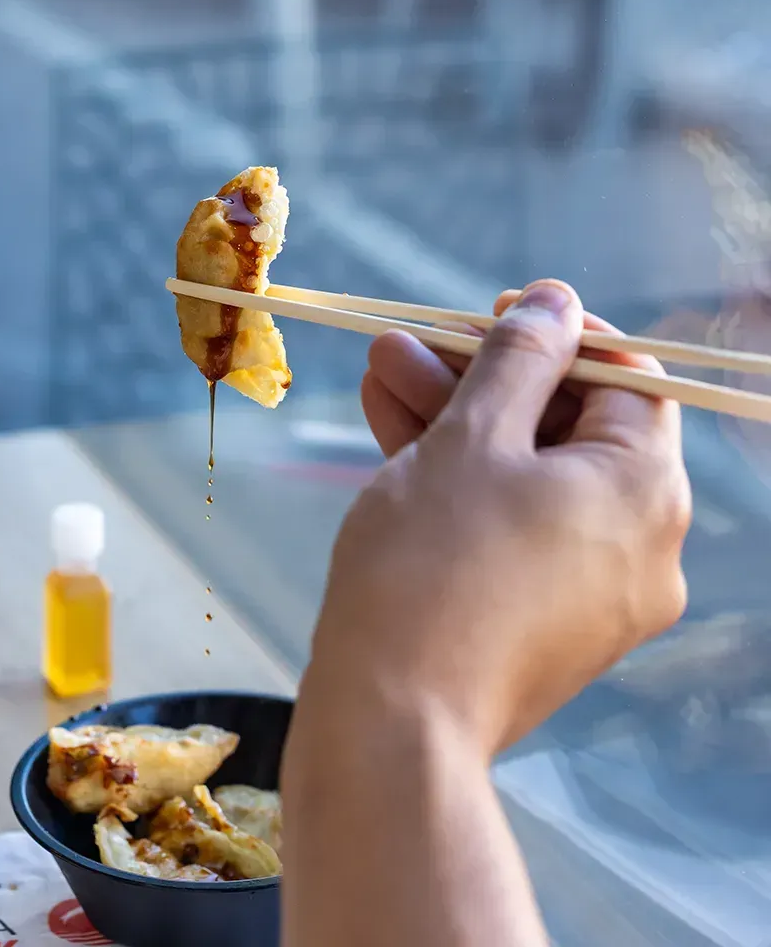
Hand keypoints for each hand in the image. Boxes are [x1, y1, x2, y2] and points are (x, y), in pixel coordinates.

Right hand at [309, 281, 690, 756]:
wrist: (390, 728)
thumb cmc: (432, 567)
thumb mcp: (472, 438)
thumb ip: (519, 357)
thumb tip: (557, 299)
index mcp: (645, 490)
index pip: (626, 378)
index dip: (560, 333)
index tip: (494, 315)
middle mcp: (640, 544)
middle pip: (569, 426)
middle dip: (484, 375)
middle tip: (412, 340)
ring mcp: (593, 592)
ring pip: (530, 477)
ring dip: (459, 419)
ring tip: (383, 367)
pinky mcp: (545, 623)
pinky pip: (515, 529)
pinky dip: (464, 483)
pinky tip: (393, 428)